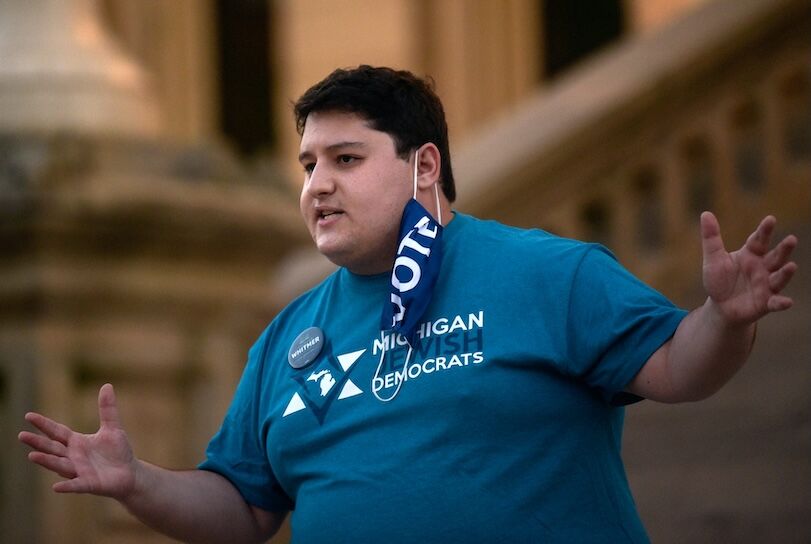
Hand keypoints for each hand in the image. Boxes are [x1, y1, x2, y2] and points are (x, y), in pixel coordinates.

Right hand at [18, 383, 136, 498]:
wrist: (130, 474)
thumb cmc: (118, 451)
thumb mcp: (113, 428)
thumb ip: (107, 409)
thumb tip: (107, 385)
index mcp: (77, 443)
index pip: (57, 431)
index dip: (44, 424)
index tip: (28, 416)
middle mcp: (74, 457)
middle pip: (53, 448)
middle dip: (38, 442)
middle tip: (21, 435)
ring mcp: (80, 471)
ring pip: (60, 465)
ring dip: (47, 461)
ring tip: (32, 455)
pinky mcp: (90, 484)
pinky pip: (77, 485)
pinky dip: (67, 486)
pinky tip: (56, 487)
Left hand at [701, 211, 797, 325]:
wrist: (720, 307)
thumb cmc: (719, 280)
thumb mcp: (713, 259)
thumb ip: (711, 238)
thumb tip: (705, 213)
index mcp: (751, 254)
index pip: (759, 240)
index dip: (765, 230)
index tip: (770, 219)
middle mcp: (763, 268)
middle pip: (775, 257)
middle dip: (784, 249)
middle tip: (791, 239)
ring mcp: (766, 285)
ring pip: (779, 277)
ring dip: (786, 273)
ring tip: (792, 266)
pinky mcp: (766, 303)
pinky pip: (775, 302)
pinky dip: (781, 302)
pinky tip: (787, 302)